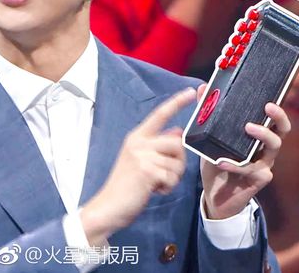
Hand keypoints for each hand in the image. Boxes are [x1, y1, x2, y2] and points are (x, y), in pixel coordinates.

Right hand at [80, 87, 196, 244]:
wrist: (109, 206)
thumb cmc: (127, 185)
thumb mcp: (141, 159)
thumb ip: (157, 145)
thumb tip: (177, 132)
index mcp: (137, 136)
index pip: (160, 114)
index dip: (176, 102)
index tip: (190, 91)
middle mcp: (139, 141)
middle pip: (177, 142)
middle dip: (179, 162)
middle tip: (165, 175)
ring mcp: (142, 155)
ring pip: (178, 162)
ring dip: (173, 178)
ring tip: (156, 183)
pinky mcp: (147, 170)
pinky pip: (172, 177)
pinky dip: (167, 187)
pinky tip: (153, 190)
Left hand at [199, 84, 290, 219]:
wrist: (215, 195)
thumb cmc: (216, 162)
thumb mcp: (210, 138)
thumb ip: (207, 114)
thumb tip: (202, 87)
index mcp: (258, 137)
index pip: (274, 120)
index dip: (276, 109)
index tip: (269, 98)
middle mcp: (266, 149)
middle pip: (283, 131)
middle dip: (278, 117)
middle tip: (267, 107)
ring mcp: (264, 164)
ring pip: (274, 147)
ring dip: (263, 135)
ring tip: (248, 127)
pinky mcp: (258, 179)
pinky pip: (251, 169)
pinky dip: (236, 164)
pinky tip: (221, 161)